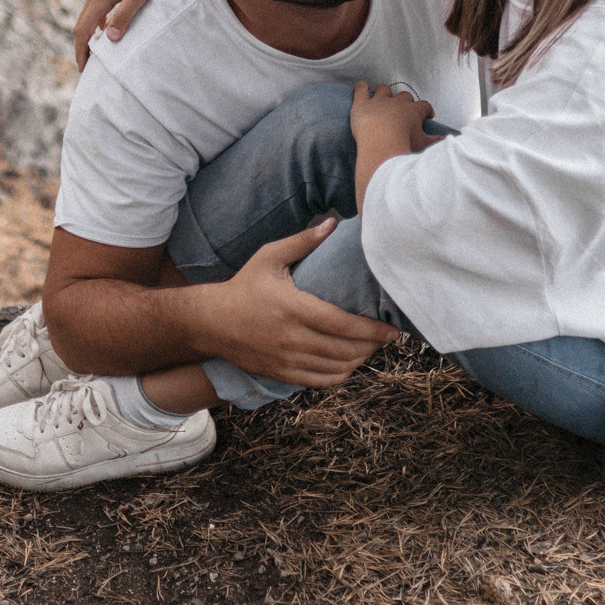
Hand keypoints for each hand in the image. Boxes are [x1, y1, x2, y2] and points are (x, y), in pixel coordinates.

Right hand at [74, 0, 176, 69]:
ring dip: (88, 35)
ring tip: (94, 52)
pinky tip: (105, 30)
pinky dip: (96, 24)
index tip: (83, 69)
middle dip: (82, 47)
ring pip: (88, 17)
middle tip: (86, 67)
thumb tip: (108, 39)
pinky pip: (96, 9)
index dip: (81, 52)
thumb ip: (124, 17)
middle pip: (82, 25)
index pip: (83, 31)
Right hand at [202, 218, 401, 386]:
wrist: (213, 322)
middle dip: (372, 346)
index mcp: (294, 309)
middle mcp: (292, 339)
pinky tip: (350, 363)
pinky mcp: (283, 374)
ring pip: (337, 368)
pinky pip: (322, 381)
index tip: (392, 330)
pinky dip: (341, 374)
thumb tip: (332, 223)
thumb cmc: (245, 285)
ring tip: (371, 347)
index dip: (372, 330)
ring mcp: (287, 360)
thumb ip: (303, 242)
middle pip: (346, 349)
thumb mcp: (269, 257)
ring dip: (360, 360)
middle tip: (385, 336)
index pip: (343, 325)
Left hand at [349, 81, 433, 198]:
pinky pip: (361, 89)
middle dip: (405, 102)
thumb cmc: (404, 146)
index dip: (426, 110)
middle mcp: (397, 103)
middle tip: (403, 111)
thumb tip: (443, 140)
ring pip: (384, 89)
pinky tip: (363, 86)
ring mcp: (378, 101)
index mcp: (414, 112)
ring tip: (383, 98)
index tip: (427, 115)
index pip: (424, 106)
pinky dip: (362, 87)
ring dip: (385, 92)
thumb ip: (433, 141)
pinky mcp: (361, 104)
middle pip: (404, 96)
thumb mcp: (423, 145)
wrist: (381, 146)